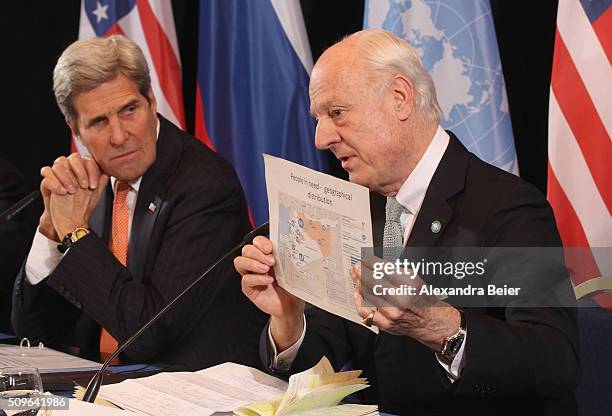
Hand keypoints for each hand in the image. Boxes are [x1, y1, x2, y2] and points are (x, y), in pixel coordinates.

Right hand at [39, 153, 105, 240]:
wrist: (69, 220)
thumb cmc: (83, 206)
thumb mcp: (96, 194)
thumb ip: (102, 181)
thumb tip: (108, 171)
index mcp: (83, 170)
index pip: (88, 160)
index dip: (92, 171)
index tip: (93, 185)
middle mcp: (71, 169)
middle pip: (74, 157)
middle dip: (80, 172)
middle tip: (84, 186)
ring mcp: (58, 173)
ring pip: (59, 163)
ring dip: (67, 177)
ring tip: (72, 191)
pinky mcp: (47, 180)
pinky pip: (46, 172)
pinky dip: (55, 182)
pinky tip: (62, 192)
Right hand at [234, 236, 304, 350]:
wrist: (291, 305)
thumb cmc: (291, 286)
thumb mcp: (291, 269)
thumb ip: (287, 257)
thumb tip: (289, 246)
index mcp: (267, 255)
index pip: (256, 242)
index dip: (261, 242)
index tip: (270, 248)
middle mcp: (257, 263)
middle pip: (246, 250)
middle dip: (258, 253)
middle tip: (271, 261)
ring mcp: (251, 275)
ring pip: (240, 262)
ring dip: (253, 263)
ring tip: (266, 269)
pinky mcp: (249, 288)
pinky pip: (246, 280)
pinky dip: (257, 278)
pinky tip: (268, 281)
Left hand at [351, 258, 460, 351]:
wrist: (432, 322)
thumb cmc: (425, 300)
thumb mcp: (415, 279)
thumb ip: (396, 272)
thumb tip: (377, 265)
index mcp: (409, 285)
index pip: (383, 269)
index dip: (370, 262)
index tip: (366, 259)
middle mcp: (400, 299)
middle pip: (372, 281)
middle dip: (361, 271)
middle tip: (357, 266)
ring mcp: (392, 313)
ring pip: (367, 295)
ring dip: (358, 283)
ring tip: (355, 276)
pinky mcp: (386, 324)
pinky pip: (366, 312)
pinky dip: (359, 301)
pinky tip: (358, 293)